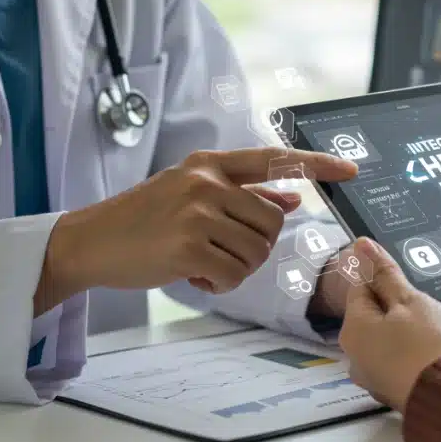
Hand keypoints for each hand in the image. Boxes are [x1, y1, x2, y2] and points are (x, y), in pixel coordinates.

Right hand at [45, 149, 357, 299]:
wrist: (90, 242)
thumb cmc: (143, 221)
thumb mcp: (191, 195)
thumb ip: (242, 195)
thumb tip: (291, 200)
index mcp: (209, 164)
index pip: (274, 159)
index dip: (316, 164)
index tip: (350, 169)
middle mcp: (206, 182)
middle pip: (272, 221)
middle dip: (256, 246)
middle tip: (220, 251)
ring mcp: (197, 211)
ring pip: (257, 250)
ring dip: (238, 268)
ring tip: (203, 262)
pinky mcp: (188, 244)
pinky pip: (235, 273)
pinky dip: (221, 282)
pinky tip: (194, 275)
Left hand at [338, 238, 440, 409]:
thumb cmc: (428, 346)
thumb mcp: (409, 300)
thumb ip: (384, 273)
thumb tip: (360, 246)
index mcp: (354, 329)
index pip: (363, 289)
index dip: (388, 278)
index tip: (412, 276)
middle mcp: (359, 355)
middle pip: (383, 315)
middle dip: (414, 303)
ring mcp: (380, 375)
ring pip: (405, 336)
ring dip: (434, 324)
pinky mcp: (401, 388)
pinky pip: (416, 357)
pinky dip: (436, 346)